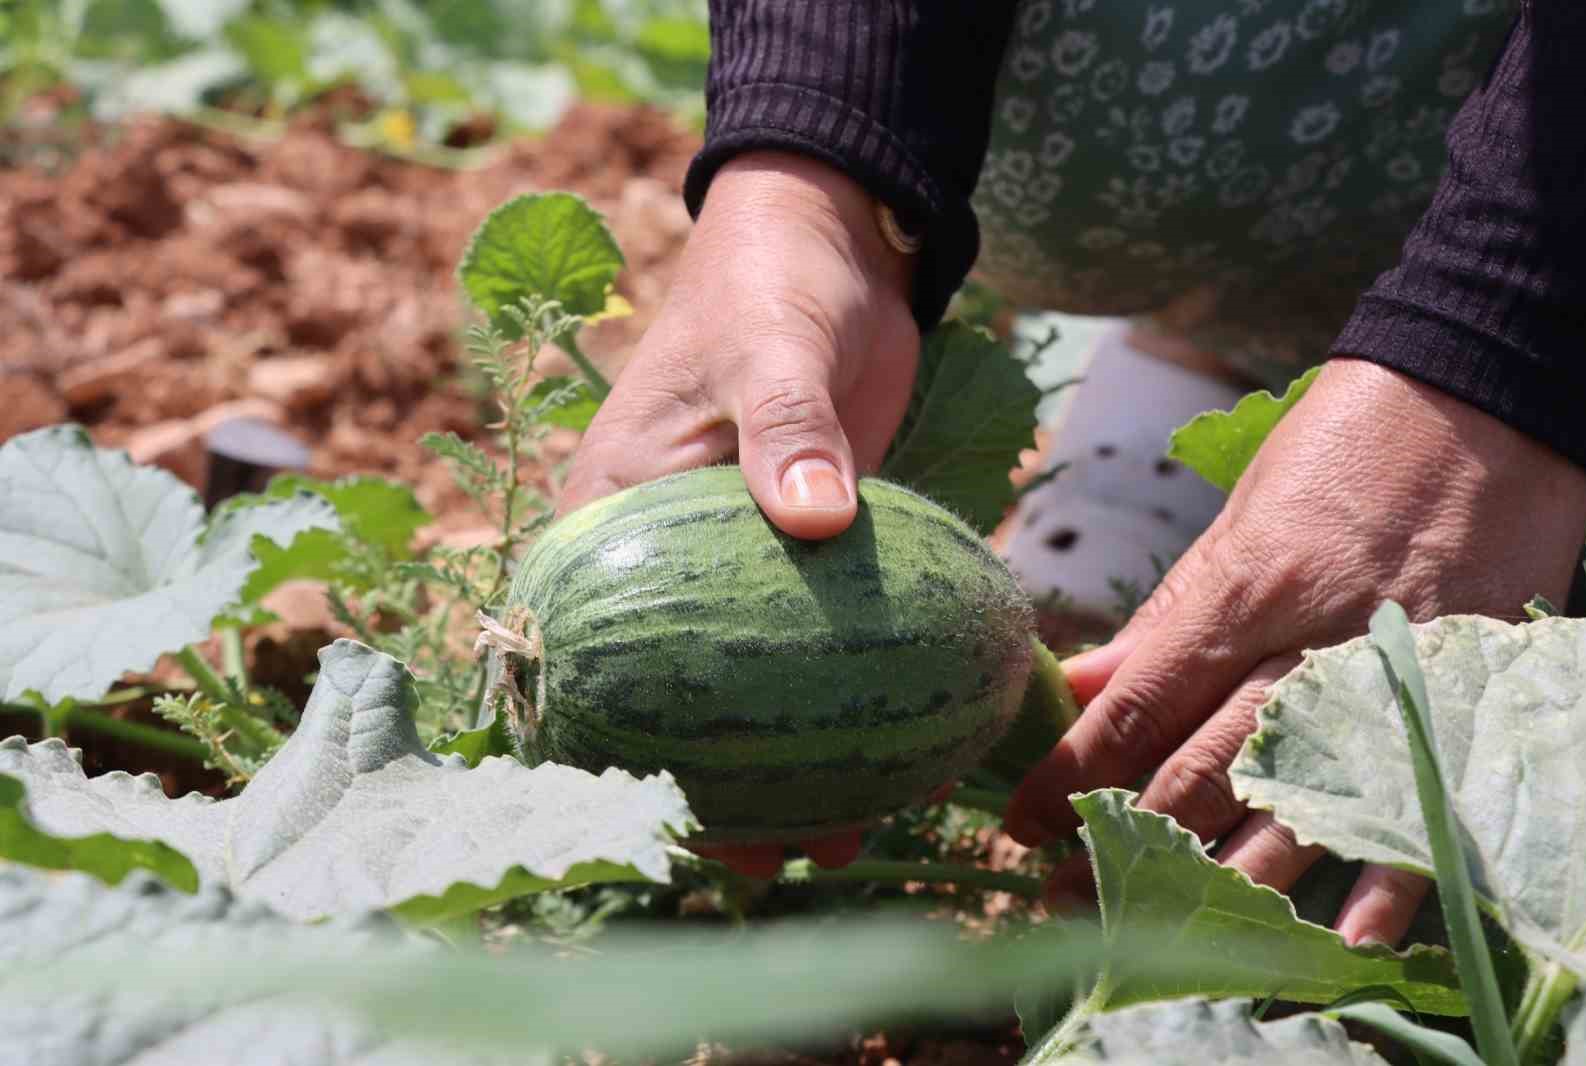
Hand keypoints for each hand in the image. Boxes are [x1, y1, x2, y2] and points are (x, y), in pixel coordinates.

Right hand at [559, 151, 921, 876]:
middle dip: (719, 785)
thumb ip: (788, 429)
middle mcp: (663, 557)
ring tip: (851, 833)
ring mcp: (735, 563)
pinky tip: (907, 748)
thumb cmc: (772, 287)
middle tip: (787, 853)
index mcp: (614, 519)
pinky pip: (818, 643)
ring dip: (792, 762)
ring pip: (751, 685)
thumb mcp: (772, 347)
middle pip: (674, 695)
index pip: (590, 656)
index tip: (673, 819)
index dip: (618, 752)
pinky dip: (853, 696)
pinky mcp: (803, 555)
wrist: (830, 246)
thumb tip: (818, 522)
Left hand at [1004, 358, 1585, 943]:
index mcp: (1240, 589)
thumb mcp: (1239, 523)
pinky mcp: (1459, 697)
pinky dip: (1377, 880)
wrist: (1486, 401)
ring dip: (1217, 875)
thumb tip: (1077, 683)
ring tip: (1153, 922)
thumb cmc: (1342, 452)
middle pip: (1199, 768)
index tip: (1020, 824)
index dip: (1070, 776)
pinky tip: (1338, 941)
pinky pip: (1415, 806)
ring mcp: (1386, 678)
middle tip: (1070, 891)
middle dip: (1124, 840)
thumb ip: (1165, 620)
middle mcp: (1305, 643)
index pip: (1136, 706)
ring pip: (1289, 800)